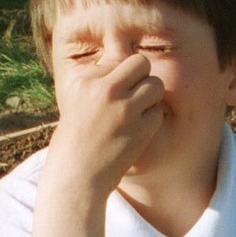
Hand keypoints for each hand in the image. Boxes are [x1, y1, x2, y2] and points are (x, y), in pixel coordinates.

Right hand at [49, 54, 164, 195]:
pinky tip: (136, 130)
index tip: (110, 96)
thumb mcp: (77, 99)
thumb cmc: (76, 136)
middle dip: (142, 76)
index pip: (119, 60)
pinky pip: (159, 111)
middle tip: (134, 95)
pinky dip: (152, 119)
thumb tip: (125, 60)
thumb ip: (100, 78)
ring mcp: (125, 109)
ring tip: (136, 111)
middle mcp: (106, 91)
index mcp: (86, 80)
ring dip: (151, 96)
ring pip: (156, 84)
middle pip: (141, 63)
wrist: (76, 175)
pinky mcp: (141, 129)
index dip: (120, 77)